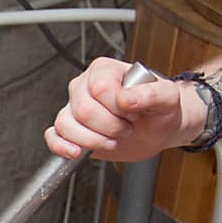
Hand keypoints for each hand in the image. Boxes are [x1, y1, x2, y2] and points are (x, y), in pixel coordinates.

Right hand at [47, 57, 197, 163]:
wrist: (158, 129)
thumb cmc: (160, 109)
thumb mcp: (168, 97)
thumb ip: (152, 93)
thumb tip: (126, 98)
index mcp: (105, 71)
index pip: (99, 88)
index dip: (118, 108)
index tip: (134, 113)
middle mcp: (85, 86)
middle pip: (83, 110)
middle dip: (109, 127)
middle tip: (126, 128)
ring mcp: (75, 108)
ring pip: (66, 124)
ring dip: (93, 140)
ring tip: (112, 140)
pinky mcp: (71, 129)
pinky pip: (53, 136)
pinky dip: (62, 146)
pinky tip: (77, 152)